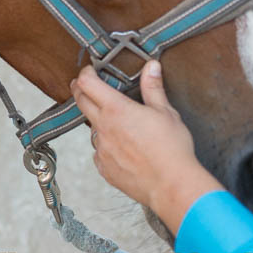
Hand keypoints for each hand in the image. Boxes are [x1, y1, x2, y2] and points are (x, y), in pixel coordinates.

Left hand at [70, 60, 222, 234]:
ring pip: (93, 129)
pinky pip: (100, 152)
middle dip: (80, 90)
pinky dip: (107, 147)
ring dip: (100, 123)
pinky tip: (124, 150)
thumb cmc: (172, 149)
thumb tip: (151, 66)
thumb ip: (153, 87)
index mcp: (116, 109)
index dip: (85, 73)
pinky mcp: (104, 167)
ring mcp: (101, 149)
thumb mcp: (166, 112)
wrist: (172, 185)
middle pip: (81, 102)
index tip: (89, 70)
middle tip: (84, 85)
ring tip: (120, 126)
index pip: (87, 84)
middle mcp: (103, 127)